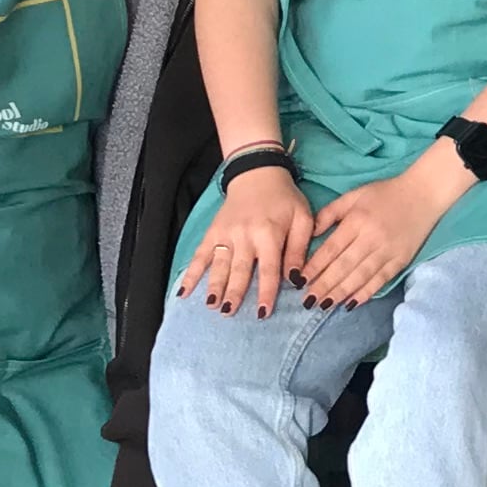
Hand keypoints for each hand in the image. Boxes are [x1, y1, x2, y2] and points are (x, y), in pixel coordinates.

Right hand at [180, 166, 315, 315]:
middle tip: (230, 313)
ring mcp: (226, 234)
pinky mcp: (213, 232)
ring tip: (211, 306)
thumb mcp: (303, 218)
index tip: (262, 313)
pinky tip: (184, 292)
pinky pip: (200, 255)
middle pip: (240, 269)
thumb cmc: (285, 199)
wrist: (258, 173)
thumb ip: (299, 249)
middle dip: (234, 293)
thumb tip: (296, 279)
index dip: (265, 292)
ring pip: (219, 265)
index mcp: (270, 233)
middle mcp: (245, 235)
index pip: (268, 268)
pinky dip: (191, 273)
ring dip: (214, 286)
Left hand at [299, 153, 463, 304]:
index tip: (300, 281)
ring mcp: (387, 251)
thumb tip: (311, 233)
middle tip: (308, 301)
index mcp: (357, 220)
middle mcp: (371, 238)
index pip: (331, 248)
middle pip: (343, 266)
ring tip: (325, 305)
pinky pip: (380, 280)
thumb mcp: (354, 195)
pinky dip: (366, 293)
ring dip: (341, 293)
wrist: (424, 193)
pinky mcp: (400, 260)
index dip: (315, 266)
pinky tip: (352, 303)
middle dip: (324, 285)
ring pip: (360, 276)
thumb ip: (331, 212)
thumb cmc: (385, 193)